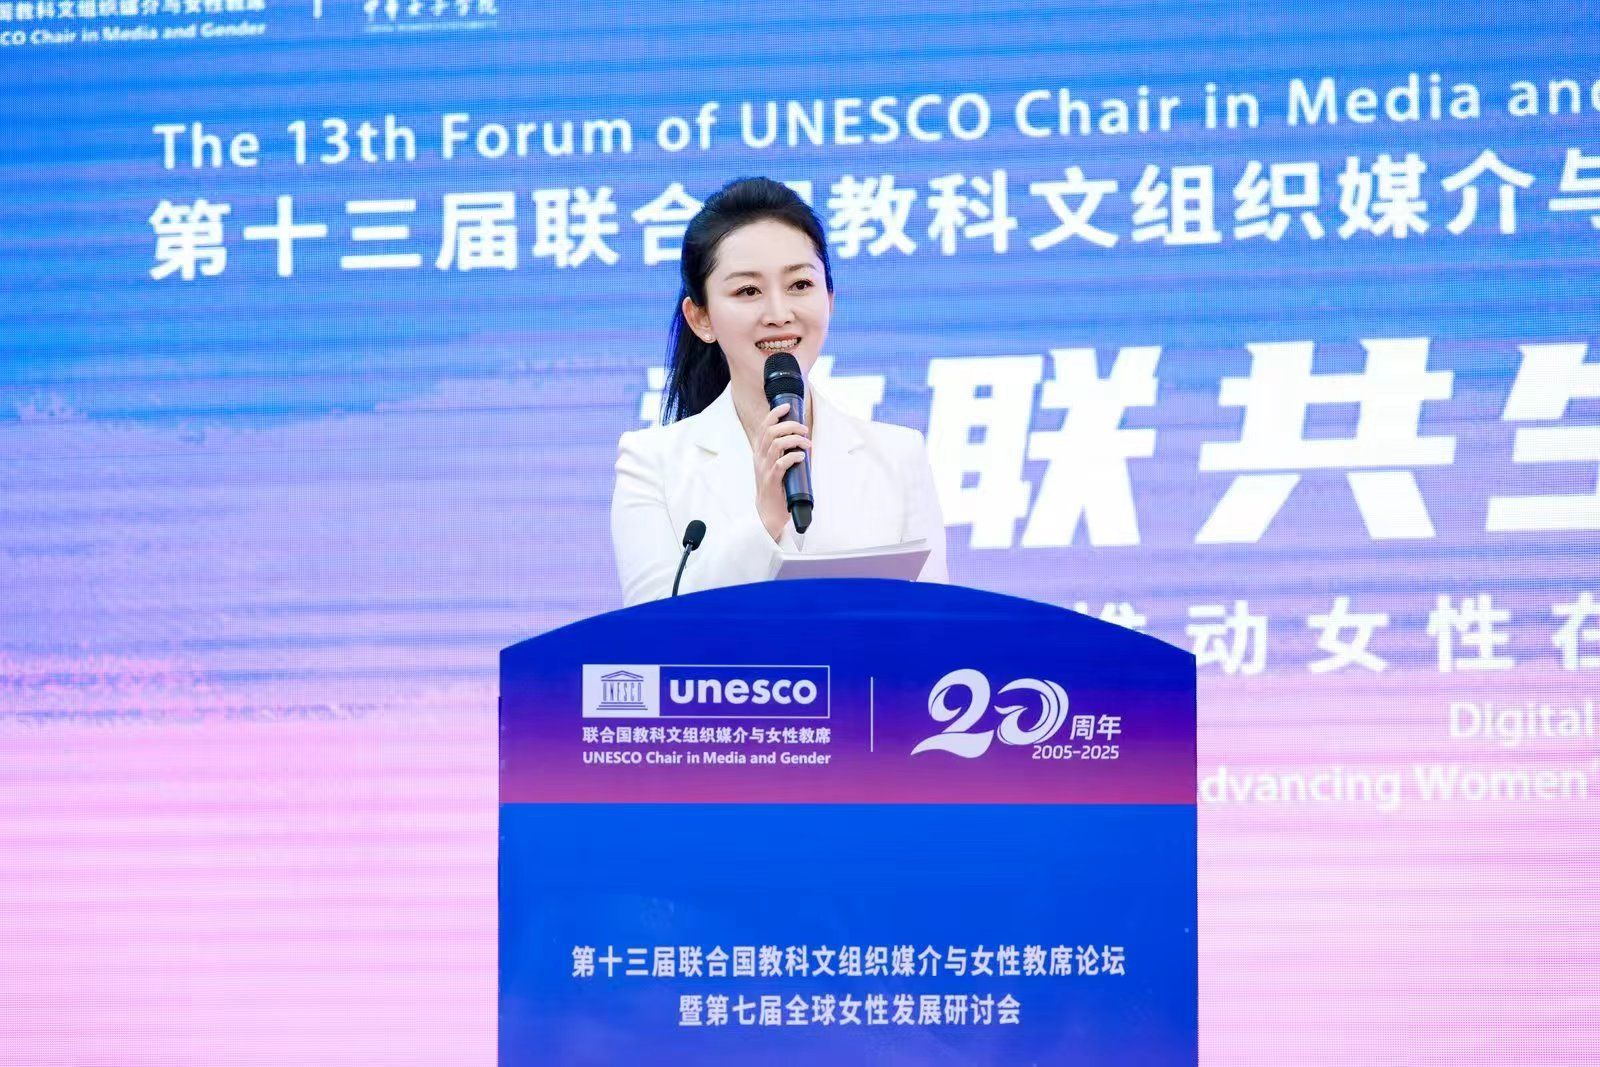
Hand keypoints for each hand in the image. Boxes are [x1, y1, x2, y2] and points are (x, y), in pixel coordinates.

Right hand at [753, 402, 809, 541]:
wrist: (768, 511)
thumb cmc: (776, 486)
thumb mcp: (776, 463)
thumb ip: (783, 451)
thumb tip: (801, 436)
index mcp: (760, 451)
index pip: (763, 426)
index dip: (774, 414)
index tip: (787, 406)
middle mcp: (760, 457)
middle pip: (771, 432)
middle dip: (790, 425)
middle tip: (805, 429)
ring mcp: (764, 468)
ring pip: (777, 444)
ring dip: (795, 440)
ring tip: (807, 443)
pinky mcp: (771, 480)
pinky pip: (782, 463)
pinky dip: (794, 456)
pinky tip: (802, 456)